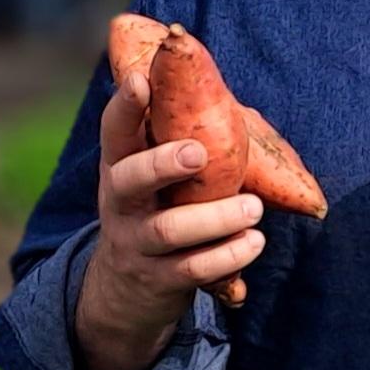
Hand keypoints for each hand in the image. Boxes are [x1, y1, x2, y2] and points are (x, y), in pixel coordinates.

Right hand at [74, 70, 264, 369]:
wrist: (127, 288)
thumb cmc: (163, 204)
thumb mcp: (161, 171)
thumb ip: (190, 135)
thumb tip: (224, 92)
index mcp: (121, 165)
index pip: (115, 131)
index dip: (124, 106)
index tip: (141, 81)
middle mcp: (120, 204)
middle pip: (129, 181)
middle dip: (162, 164)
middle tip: (198, 153)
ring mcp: (135, 244)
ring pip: (168, 230)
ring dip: (215, 218)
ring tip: (254, 207)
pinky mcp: (158, 280)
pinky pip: (191, 269)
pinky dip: (227, 256)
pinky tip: (254, 242)